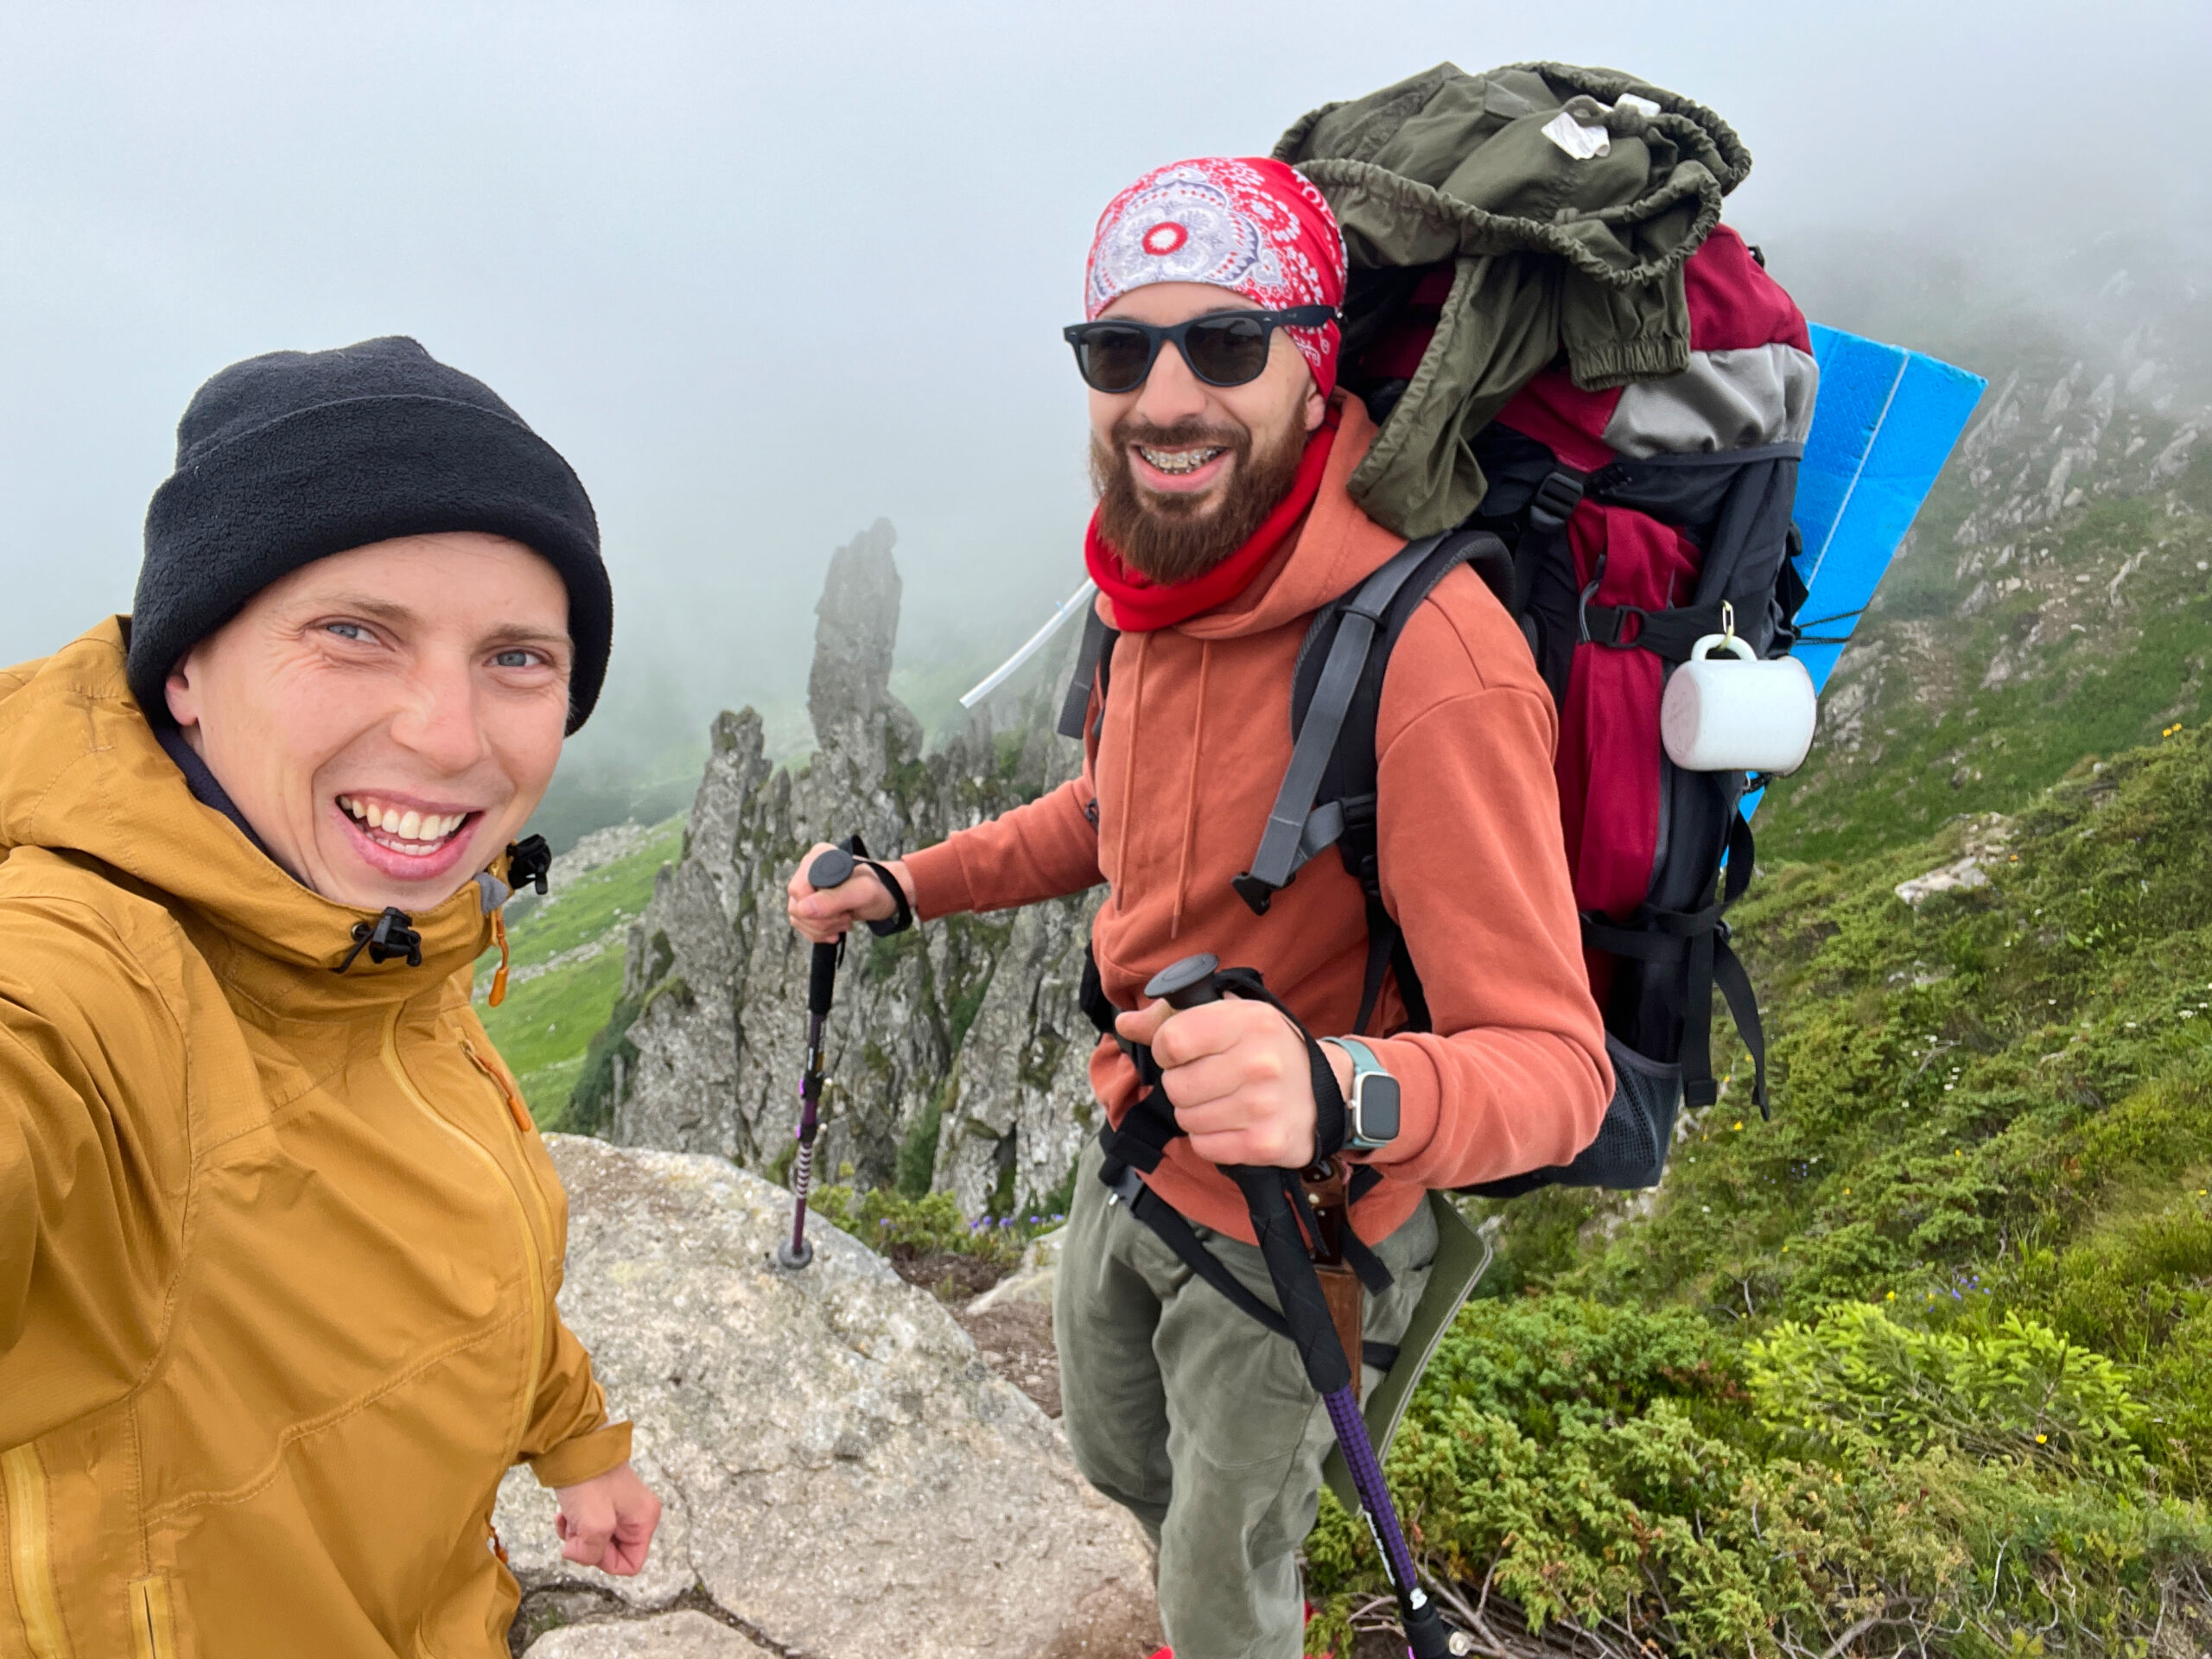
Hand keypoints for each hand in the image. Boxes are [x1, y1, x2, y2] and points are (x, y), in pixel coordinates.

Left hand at [553, 1460, 660, 1575]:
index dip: (605, 1561)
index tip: (591, 1542)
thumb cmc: (589, 1479)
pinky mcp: (603, 1502)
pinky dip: (573, 1525)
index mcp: (644, 1520)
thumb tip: (576, 1553)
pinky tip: (564, 1514)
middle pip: (611, 1553)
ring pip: (596, 1542)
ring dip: (577, 1536)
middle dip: (588, 1546)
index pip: (630, 1563)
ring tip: (570, 1518)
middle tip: (577, 1528)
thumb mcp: (594, 1523)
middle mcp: (636, 1515)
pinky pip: (587, 1528)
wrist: (573, 1444)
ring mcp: (619, 1508)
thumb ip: (590, 1552)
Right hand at [785, 842, 915, 944]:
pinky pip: (802, 924)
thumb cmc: (880, 888)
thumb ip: (833, 899)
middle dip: (822, 921)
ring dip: (822, 929)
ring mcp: (807, 887)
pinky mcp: (810, 902)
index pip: (798, 891)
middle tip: (847, 919)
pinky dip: (819, 933)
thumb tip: (802, 909)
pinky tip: (836, 931)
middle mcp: (807, 870)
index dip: (816, 909)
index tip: (843, 911)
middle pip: (796, 906)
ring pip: (797, 918)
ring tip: (845, 922)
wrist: (888, 894)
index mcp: (818, 858)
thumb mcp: (862, 893)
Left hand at [1114, 998, 1352, 1169]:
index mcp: (1247, 1021)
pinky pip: (1204, 1146)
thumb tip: (1124, 1024)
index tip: (1184, 1052)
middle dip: (1183, 1084)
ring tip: (1223, 1100)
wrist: (1327, 1092)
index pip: (1170, 1041)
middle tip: (1209, 1079)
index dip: (1167, 1049)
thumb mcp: (1229, 1016)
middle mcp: (1259, 1063)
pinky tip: (1232, 1124)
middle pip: (1174, 1085)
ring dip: (1196, 1113)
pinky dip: (1210, 1139)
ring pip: (1186, 1118)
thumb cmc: (1266, 1049)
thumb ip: (1171, 1017)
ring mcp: (1262, 1106)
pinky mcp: (1264, 1144)